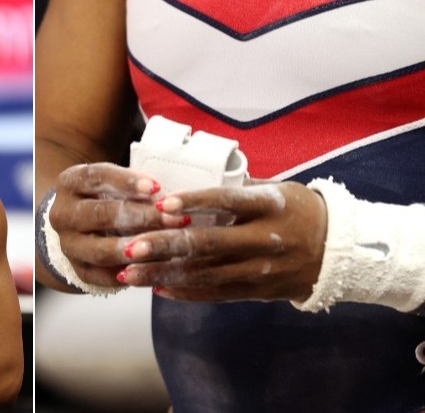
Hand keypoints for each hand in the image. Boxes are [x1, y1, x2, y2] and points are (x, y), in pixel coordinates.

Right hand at [50, 163, 185, 286]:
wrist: (82, 226)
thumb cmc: (110, 197)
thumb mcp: (117, 183)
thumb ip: (136, 187)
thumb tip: (168, 199)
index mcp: (70, 183)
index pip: (96, 177)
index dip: (128, 182)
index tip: (157, 188)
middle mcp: (62, 213)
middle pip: (100, 215)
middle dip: (141, 217)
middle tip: (173, 219)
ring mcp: (67, 244)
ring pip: (100, 251)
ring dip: (135, 250)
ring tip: (165, 248)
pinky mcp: (77, 270)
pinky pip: (103, 276)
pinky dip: (129, 274)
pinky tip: (153, 269)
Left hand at [117, 181, 326, 301]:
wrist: (340, 251)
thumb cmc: (298, 210)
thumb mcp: (275, 190)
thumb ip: (235, 188)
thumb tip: (186, 175)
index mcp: (269, 206)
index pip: (226, 200)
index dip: (193, 201)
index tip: (159, 204)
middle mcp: (264, 239)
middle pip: (207, 244)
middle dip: (164, 247)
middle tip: (129, 248)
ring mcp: (261, 268)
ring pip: (205, 274)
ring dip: (163, 275)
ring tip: (129, 274)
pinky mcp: (257, 290)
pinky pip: (216, 293)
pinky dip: (185, 291)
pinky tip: (157, 288)